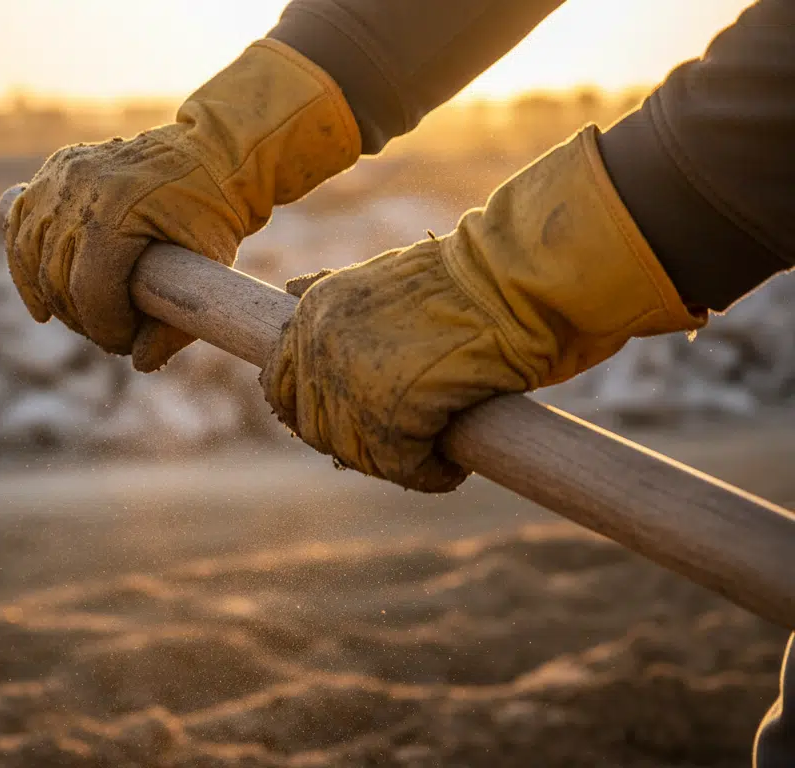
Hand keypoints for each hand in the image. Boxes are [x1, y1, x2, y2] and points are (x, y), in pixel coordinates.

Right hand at [3, 39, 359, 371]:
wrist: (213, 152)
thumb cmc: (215, 212)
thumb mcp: (210, 268)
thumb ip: (178, 323)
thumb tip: (141, 363)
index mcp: (119, 208)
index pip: (88, 290)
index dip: (105, 328)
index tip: (125, 343)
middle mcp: (81, 187)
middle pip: (56, 277)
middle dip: (81, 318)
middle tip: (111, 334)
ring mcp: (63, 174)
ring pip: (29, 253)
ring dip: (49, 297)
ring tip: (80, 319)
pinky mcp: (56, 170)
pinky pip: (20, 223)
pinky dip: (24, 263)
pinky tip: (41, 300)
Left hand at [262, 127, 704, 491]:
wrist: (519, 278)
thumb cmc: (469, 281)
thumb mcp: (382, 281)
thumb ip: (338, 301)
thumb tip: (288, 291)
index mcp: (313, 309)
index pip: (278, 385)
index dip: (311, 415)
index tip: (351, 427)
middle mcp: (319, 342)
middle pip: (315, 427)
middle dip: (356, 444)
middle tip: (403, 447)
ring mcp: (350, 377)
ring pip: (355, 451)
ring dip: (394, 463)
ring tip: (433, 458)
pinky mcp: (391, 411)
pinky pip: (399, 465)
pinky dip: (427, 475)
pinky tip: (451, 470)